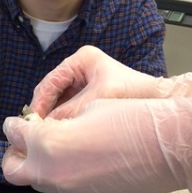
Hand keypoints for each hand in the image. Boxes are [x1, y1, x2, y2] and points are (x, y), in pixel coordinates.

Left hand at [3, 89, 191, 192]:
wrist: (165, 149)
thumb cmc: (132, 121)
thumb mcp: (88, 108)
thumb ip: (58, 121)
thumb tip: (47, 127)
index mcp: (47, 143)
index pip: (15, 134)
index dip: (14, 125)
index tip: (16, 123)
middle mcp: (51, 172)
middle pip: (13, 170)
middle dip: (14, 155)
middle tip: (22, 143)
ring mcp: (67, 191)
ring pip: (36, 184)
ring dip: (36, 168)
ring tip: (49, 153)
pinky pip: (59, 192)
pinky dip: (57, 179)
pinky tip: (71, 165)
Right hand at [30, 45, 191, 118]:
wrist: (158, 101)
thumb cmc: (134, 93)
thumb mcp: (98, 100)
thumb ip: (70, 111)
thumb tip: (45, 126)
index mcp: (81, 59)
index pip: (51, 81)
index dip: (40, 102)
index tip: (32, 121)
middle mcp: (80, 69)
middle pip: (52, 92)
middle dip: (45, 111)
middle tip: (36, 131)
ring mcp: (83, 82)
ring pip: (58, 102)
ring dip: (53, 117)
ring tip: (47, 133)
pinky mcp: (88, 97)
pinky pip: (68, 109)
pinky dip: (63, 120)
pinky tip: (61, 131)